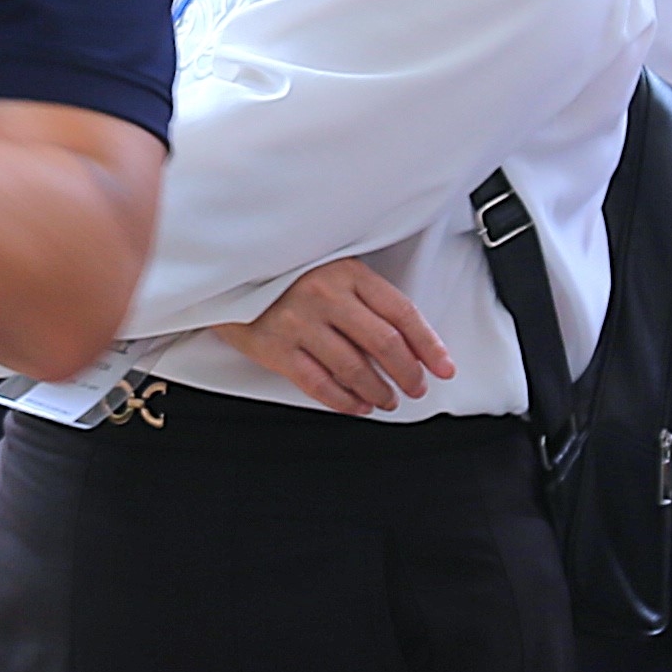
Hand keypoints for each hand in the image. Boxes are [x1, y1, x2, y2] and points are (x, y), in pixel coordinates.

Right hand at [208, 256, 453, 415]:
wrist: (228, 273)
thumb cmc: (286, 272)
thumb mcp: (331, 267)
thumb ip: (364, 296)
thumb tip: (409, 341)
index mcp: (348, 271)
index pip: (402, 312)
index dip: (429, 344)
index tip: (443, 366)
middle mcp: (326, 295)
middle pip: (384, 344)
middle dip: (408, 373)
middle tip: (416, 388)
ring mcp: (299, 323)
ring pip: (354, 368)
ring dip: (378, 391)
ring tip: (388, 399)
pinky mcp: (275, 348)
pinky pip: (318, 383)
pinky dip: (344, 400)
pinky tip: (357, 405)